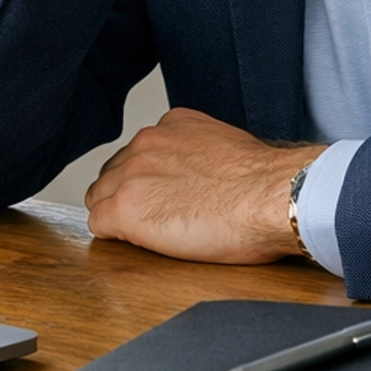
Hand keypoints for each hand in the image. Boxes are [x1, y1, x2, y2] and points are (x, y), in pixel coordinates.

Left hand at [84, 107, 322, 262]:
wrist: (272, 196)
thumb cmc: (265, 184)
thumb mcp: (228, 149)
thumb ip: (200, 154)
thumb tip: (202, 176)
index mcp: (172, 126)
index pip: (139, 153)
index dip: (147, 181)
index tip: (162, 197)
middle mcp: (147, 143)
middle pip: (114, 173)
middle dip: (128, 196)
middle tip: (155, 220)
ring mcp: (132, 174)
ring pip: (101, 197)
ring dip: (120, 215)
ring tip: (150, 234)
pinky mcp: (125, 209)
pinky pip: (99, 224)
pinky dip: (114, 237)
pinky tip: (141, 244)